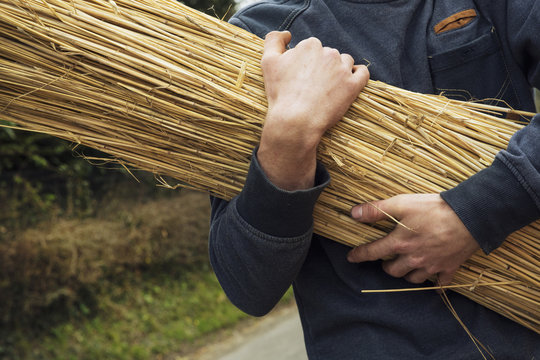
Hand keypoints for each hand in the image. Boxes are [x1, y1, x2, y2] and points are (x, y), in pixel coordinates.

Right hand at [257, 31, 368, 189]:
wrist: (295, 121)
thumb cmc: (281, 93)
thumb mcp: (268, 62)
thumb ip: (274, 40)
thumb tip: (288, 35)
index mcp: (310, 46)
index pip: (312, 49)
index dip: (306, 63)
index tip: (301, 77)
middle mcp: (328, 53)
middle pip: (328, 55)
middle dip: (322, 67)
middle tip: (312, 87)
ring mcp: (343, 69)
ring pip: (345, 62)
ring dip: (339, 71)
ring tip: (328, 88)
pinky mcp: (353, 85)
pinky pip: (362, 73)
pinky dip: (358, 75)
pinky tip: (350, 82)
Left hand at [347, 194, 479, 284]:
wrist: (470, 216)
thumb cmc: (434, 209)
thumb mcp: (402, 203)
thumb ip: (376, 210)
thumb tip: (354, 213)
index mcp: (400, 243)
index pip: (373, 253)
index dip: (359, 255)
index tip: (351, 258)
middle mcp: (413, 258)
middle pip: (393, 271)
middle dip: (386, 266)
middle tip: (386, 259)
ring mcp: (431, 266)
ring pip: (413, 279)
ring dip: (406, 274)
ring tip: (406, 266)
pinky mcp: (449, 268)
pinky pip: (440, 284)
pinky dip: (435, 285)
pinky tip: (433, 283)